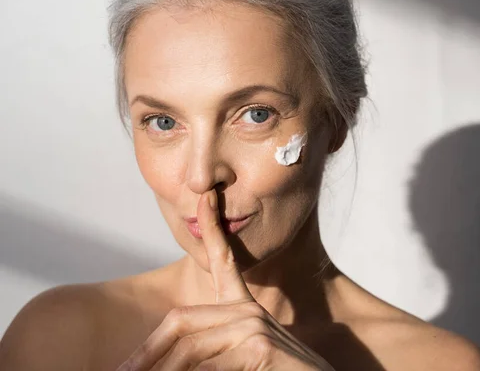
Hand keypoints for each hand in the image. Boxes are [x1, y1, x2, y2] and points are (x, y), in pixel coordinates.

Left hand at [118, 190, 334, 370]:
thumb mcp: (239, 362)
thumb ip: (210, 354)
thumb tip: (173, 359)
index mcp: (244, 310)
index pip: (224, 261)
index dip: (214, 228)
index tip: (206, 198)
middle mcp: (249, 311)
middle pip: (180, 320)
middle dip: (146, 353)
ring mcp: (255, 326)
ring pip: (188, 348)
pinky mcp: (260, 345)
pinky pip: (207, 365)